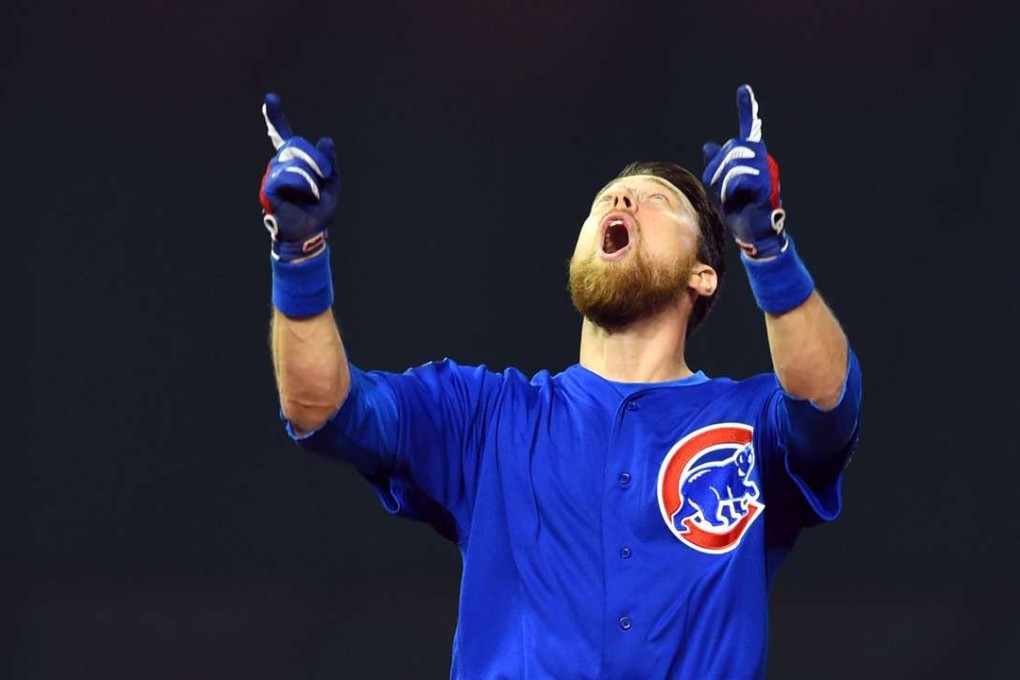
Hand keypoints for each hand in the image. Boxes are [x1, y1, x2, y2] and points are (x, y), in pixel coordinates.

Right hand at [259, 93, 338, 261]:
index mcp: (293, 161)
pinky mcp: (269, 188)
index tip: (270, 99)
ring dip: (312, 178)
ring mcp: (272, 175)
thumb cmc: (319, 210)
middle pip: (295, 143)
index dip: (275, 117)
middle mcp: (279, 164)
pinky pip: (290, 176)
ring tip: (313, 195)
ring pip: (295, 161)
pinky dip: (305, 185)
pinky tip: (306, 196)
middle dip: (315, 157)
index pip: (282, 135)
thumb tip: (326, 141)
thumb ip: (329, 163)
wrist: (311, 234)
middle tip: (326, 173)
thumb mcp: (331, 183)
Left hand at [701, 85, 786, 258]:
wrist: (754, 233)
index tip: (743, 89)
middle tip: (718, 186)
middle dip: (718, 167)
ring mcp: (766, 171)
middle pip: (731, 148)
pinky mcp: (765, 186)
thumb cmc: (740, 209)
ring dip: (724, 183)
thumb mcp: (723, 184)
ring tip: (732, 197)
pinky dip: (732, 191)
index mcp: (753, 157)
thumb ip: (717, 164)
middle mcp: (763, 159)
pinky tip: (739, 200)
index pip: (748, 129)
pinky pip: (739, 179)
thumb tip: (708, 145)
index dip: (746, 109)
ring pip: (734, 164)